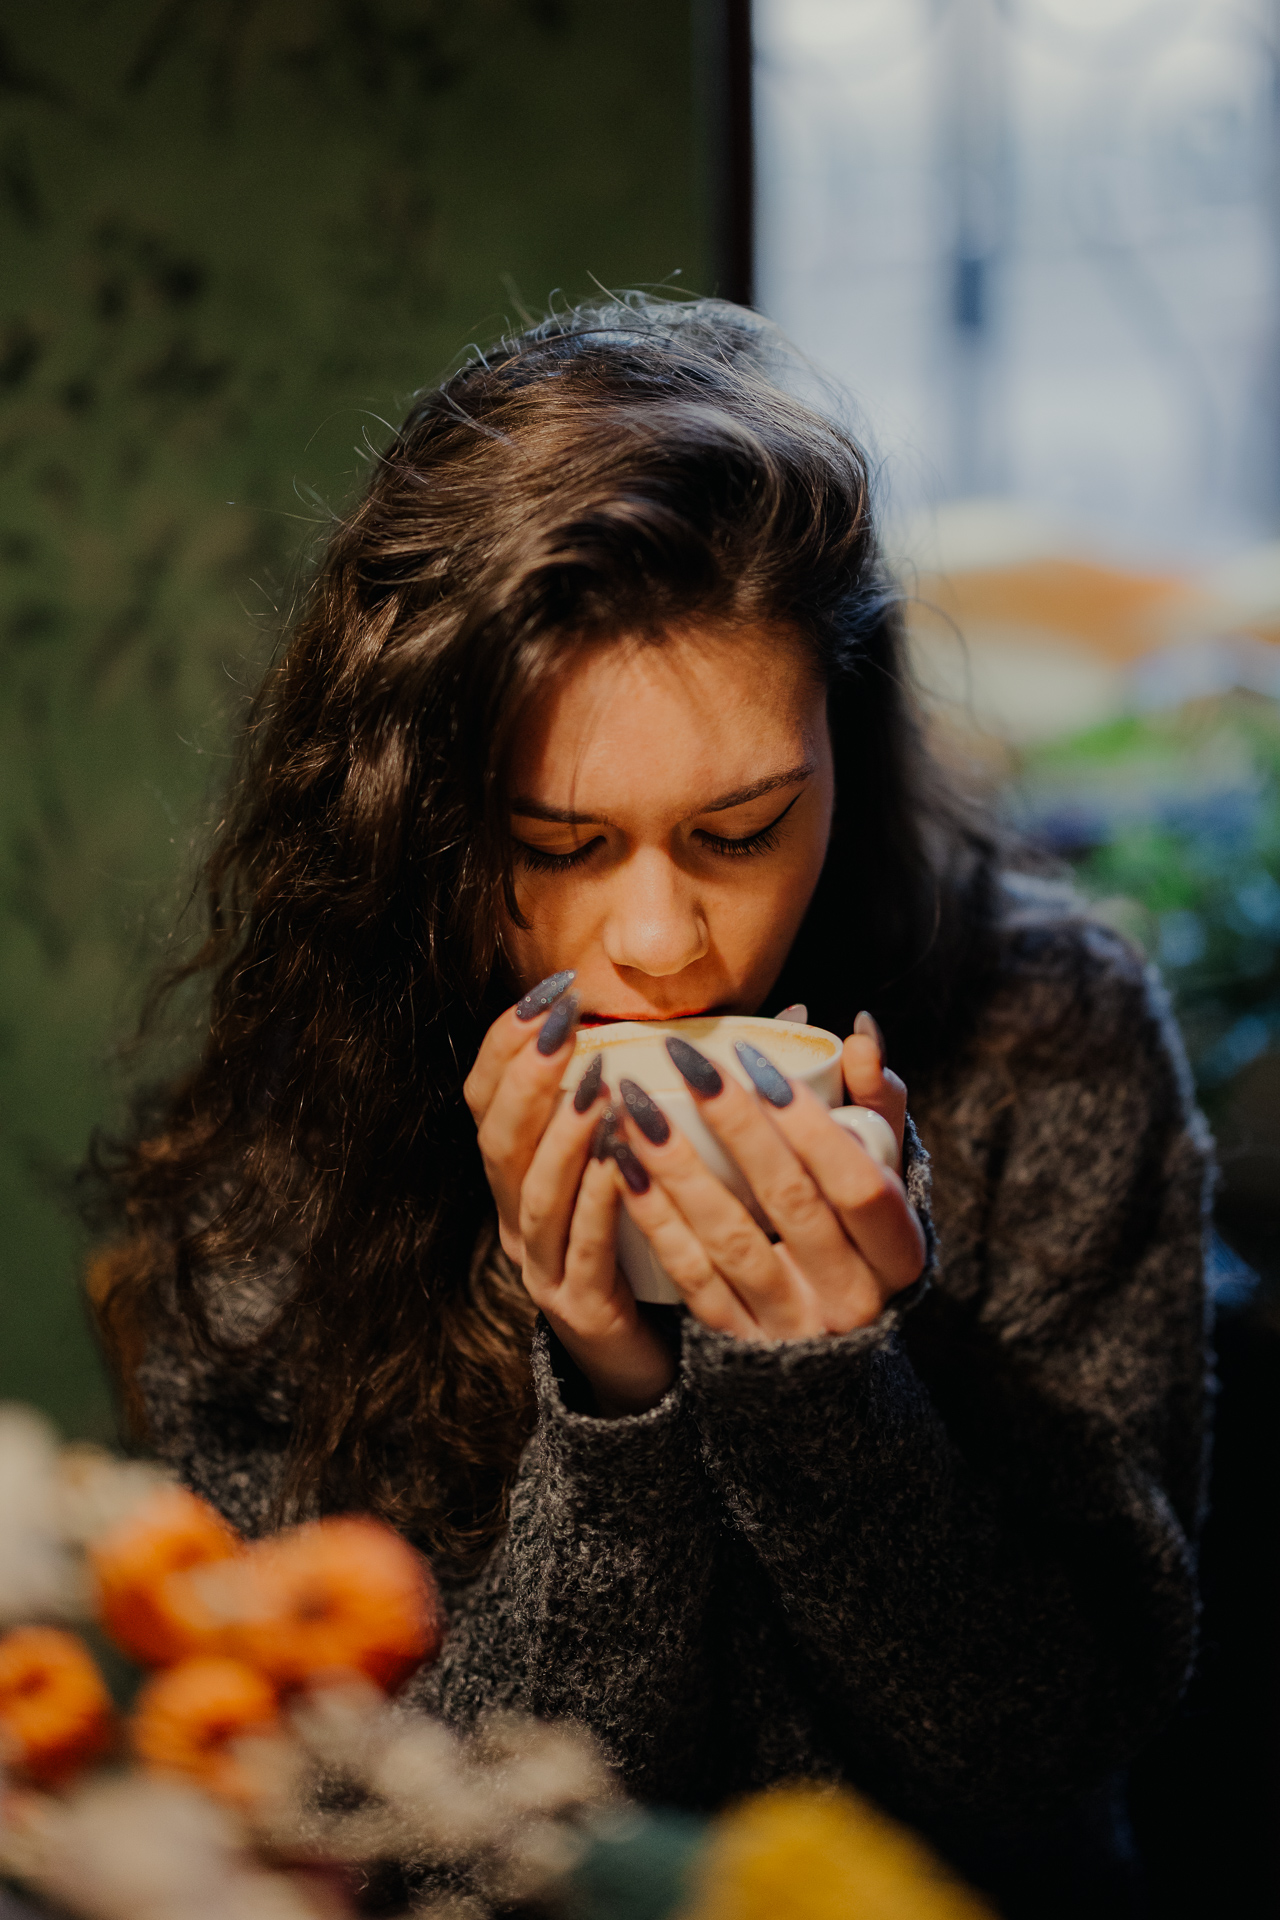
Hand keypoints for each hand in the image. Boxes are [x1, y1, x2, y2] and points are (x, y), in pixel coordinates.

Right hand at [463, 973, 675, 1414]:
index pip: (487, 1095)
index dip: (508, 1043)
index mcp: (528, 1168)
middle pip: (496, 1138)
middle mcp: (521, 1213)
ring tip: (595, 1086)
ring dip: (562, 1135)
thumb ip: (707, 1081)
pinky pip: (582, 1249)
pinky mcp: (580, 1305)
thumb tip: (794, 1017)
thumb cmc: (669, 1233)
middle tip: (563, 1029)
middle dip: (527, 1077)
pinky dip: (598, 1203)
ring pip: (533, 1193)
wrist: (660, 1351)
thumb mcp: (673, 1149)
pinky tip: (623, 1164)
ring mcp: (544, 1263)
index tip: (550, 994)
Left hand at [605, 1018, 924, 1341]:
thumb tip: (858, 1035)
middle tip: (685, 1062)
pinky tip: (623, 1167)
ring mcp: (792, 1326)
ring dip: (678, 1168)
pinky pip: (690, 1276)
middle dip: (735, 1124)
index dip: (810, 1121)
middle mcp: (853, 1298)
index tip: (755, 1058)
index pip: (859, 1183)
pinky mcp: (737, 1341)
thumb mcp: (883, 1170)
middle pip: (791, 1202)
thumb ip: (878, 1101)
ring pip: (731, 1239)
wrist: (828, 1336)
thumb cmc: (854, 1225)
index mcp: (899, 1252)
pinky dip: (654, 1218)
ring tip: (636, 1108)